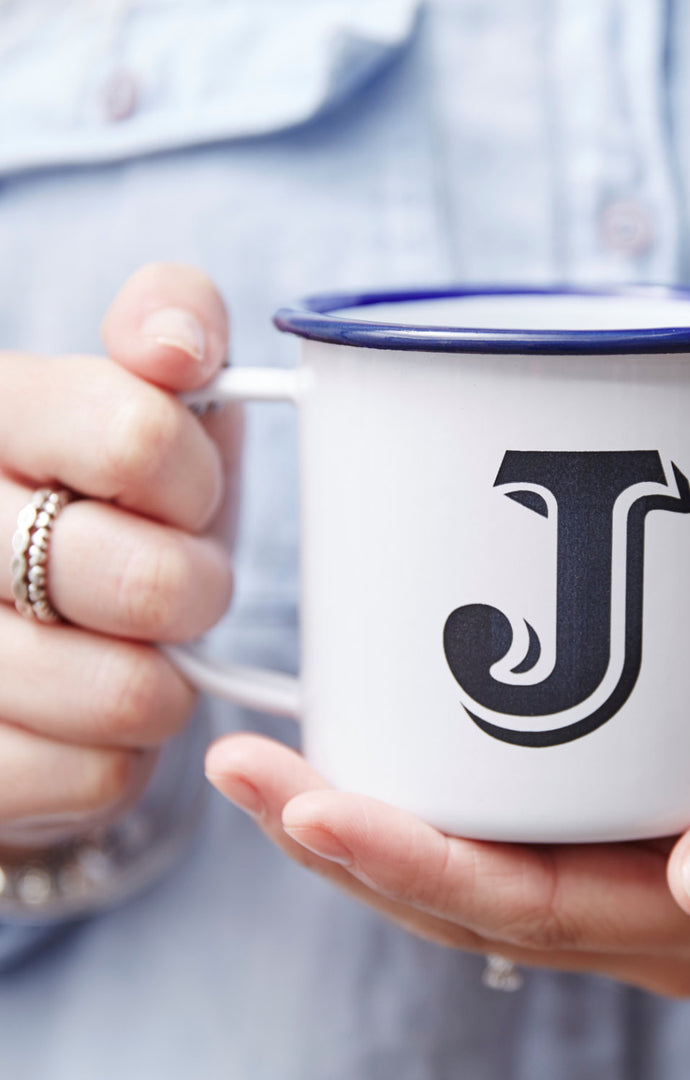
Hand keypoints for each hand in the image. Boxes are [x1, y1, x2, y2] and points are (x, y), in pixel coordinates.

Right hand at [0, 263, 236, 850]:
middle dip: (193, 591)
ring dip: (162, 682)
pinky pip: (96, 777)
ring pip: (123, 693)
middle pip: (141, 581)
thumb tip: (179, 344)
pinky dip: (121, 756)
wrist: (40, 630)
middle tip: (176, 588)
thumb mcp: (146, 399)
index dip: (196, 484)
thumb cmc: (112, 504)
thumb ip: (170, 328)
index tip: (185, 500)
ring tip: (131, 653)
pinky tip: (86, 718)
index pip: (135, 436)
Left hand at [204, 575, 689, 996]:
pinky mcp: (603, 826)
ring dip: (357, 832)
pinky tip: (347, 753)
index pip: (532, 911)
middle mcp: (650, 912)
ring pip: (462, 879)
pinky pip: (486, 836)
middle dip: (349, 848)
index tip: (310, 805)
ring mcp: (620, 876)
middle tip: (249, 771)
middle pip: (469, 903)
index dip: (412, 867)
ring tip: (260, 767)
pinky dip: (408, 805)